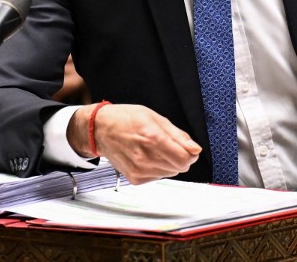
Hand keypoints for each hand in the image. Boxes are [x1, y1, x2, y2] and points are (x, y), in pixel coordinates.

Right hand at [69, 104, 200, 183]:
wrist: (100, 130)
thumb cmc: (126, 119)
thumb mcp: (155, 117)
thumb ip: (178, 135)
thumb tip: (195, 149)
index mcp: (152, 137)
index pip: (184, 158)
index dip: (191, 153)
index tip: (188, 147)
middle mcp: (145, 157)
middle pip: (180, 167)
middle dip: (180, 157)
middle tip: (168, 144)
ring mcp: (139, 170)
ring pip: (170, 173)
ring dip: (169, 162)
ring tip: (155, 148)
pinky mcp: (135, 179)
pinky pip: (158, 177)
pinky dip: (158, 168)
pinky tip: (147, 156)